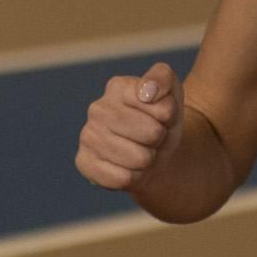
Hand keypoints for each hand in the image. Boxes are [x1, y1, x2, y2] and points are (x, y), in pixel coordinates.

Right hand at [77, 62, 185, 192]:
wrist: (152, 151)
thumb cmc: (161, 119)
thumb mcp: (172, 92)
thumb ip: (163, 78)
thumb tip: (148, 91)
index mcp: (119, 87)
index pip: (162, 107)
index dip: (169, 116)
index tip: (163, 114)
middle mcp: (98, 109)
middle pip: (152, 133)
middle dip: (159, 138)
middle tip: (152, 135)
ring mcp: (87, 136)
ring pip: (139, 158)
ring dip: (148, 158)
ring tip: (141, 149)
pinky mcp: (84, 162)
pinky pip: (122, 178)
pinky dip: (133, 176)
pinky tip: (128, 166)